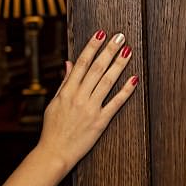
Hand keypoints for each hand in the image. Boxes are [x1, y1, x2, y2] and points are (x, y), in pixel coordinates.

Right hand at [38, 30, 137, 173]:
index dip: (92, 47)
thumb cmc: (52, 129)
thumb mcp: (54, 103)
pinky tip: (133, 79)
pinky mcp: (100, 122)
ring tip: (128, 51)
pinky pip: (115, 103)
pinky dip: (125, 91)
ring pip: (107, 82)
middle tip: (120, 37)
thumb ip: (64, 83)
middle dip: (109, 50)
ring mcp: (91, 109)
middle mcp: (79, 97)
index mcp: (66, 91)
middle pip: (97, 69)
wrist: (54, 152)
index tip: (100, 33)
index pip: (81, 63)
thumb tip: (70, 63)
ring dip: (119, 65)